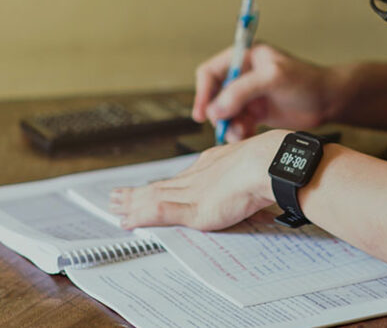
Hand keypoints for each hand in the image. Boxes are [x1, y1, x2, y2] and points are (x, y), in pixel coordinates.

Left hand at [109, 130, 285, 230]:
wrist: (270, 165)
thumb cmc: (272, 167)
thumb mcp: (256, 173)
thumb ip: (248, 181)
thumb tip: (256, 190)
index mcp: (213, 164)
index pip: (181, 177)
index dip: (163, 184)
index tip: (151, 187)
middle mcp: (197, 175)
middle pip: (161, 185)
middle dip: (139, 192)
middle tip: (118, 195)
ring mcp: (193, 191)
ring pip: (153, 196)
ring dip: (132, 203)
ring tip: (114, 205)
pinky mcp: (192, 207)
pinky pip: (157, 211)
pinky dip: (140, 216)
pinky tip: (126, 221)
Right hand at [193, 43, 337, 141]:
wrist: (329, 101)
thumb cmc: (306, 81)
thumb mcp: (272, 78)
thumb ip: (242, 91)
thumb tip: (215, 109)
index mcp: (245, 57)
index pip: (210, 72)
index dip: (203, 92)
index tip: (202, 113)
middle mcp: (244, 75)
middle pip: (215, 96)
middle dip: (218, 113)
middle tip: (226, 127)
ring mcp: (249, 95)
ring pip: (225, 113)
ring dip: (229, 125)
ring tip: (241, 133)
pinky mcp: (257, 112)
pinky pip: (237, 124)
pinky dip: (239, 132)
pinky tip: (247, 136)